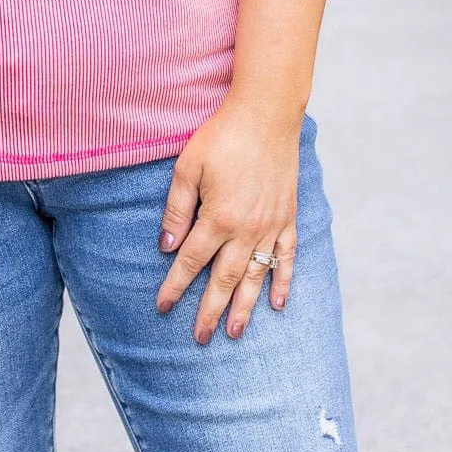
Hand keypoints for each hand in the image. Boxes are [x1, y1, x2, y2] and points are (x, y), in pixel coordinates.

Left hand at [156, 97, 299, 342]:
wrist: (267, 114)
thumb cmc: (222, 136)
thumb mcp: (188, 166)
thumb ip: (178, 208)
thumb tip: (167, 246)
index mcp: (219, 217)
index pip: (191, 261)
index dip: (175, 286)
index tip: (162, 307)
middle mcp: (247, 229)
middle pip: (224, 279)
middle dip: (209, 310)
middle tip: (200, 338)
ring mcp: (272, 226)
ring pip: (256, 277)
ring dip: (245, 307)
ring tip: (233, 332)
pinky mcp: (288, 217)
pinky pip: (287, 257)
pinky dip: (284, 282)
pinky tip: (278, 303)